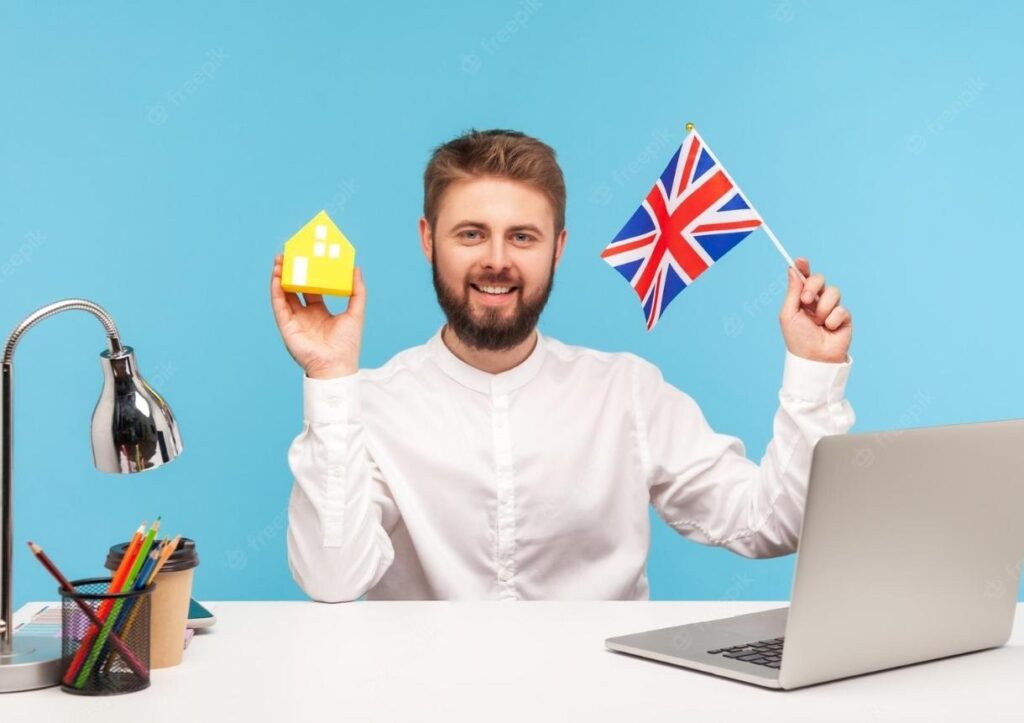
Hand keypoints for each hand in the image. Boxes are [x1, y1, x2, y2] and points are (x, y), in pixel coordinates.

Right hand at [270, 254, 365, 378]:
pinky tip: (276, 277)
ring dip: (279, 278)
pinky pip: (278, 306)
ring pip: (283, 295)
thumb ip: (357, 291)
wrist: (337, 365)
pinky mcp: (286, 327)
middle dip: (290, 273)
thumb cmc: (348, 344)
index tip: (306, 259)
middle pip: (294, 290)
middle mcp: (305, 316)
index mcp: (319, 313)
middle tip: (289, 255)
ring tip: (279, 260)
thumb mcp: (355, 312)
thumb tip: (356, 269)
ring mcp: (294, 321)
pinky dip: (276, 291)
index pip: (310, 290)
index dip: (307, 275)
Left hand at [779, 257, 851, 362]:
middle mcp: (817, 301)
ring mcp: (831, 308)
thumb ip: (792, 292)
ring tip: (818, 323)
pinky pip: (841, 309)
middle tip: (806, 300)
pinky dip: (833, 320)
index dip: (803, 267)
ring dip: (823, 308)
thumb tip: (792, 269)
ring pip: (833, 292)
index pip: (804, 278)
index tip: (800, 260)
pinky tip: (829, 330)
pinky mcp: (844, 317)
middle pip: (819, 279)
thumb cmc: (798, 339)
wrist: (814, 358)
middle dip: (813, 286)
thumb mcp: (789, 314)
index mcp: (801, 299)